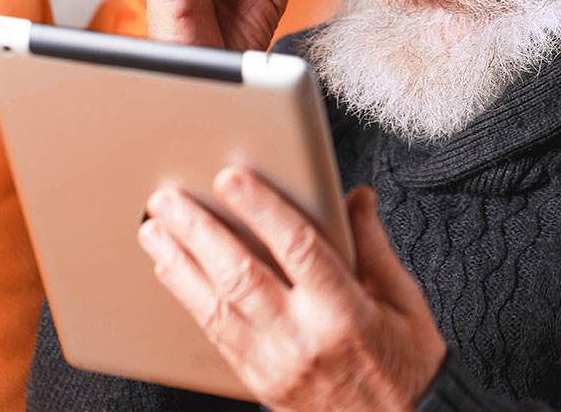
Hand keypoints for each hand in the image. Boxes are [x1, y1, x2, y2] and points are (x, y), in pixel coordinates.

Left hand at [137, 169, 447, 411]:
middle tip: (169, 200)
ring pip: (217, 306)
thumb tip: (356, 197)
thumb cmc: (405, 366)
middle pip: (241, 275)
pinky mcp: (260, 382)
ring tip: (155, 231)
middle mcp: (304, 338)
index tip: (232, 178)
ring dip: (180, 264)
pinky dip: (190, 299)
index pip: (296, 246)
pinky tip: (173, 273)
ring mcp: (276, 364)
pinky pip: (216, 335)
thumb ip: (371, 244)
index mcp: (344, 311)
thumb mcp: (403, 300)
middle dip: (199, 232)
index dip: (261, 208)